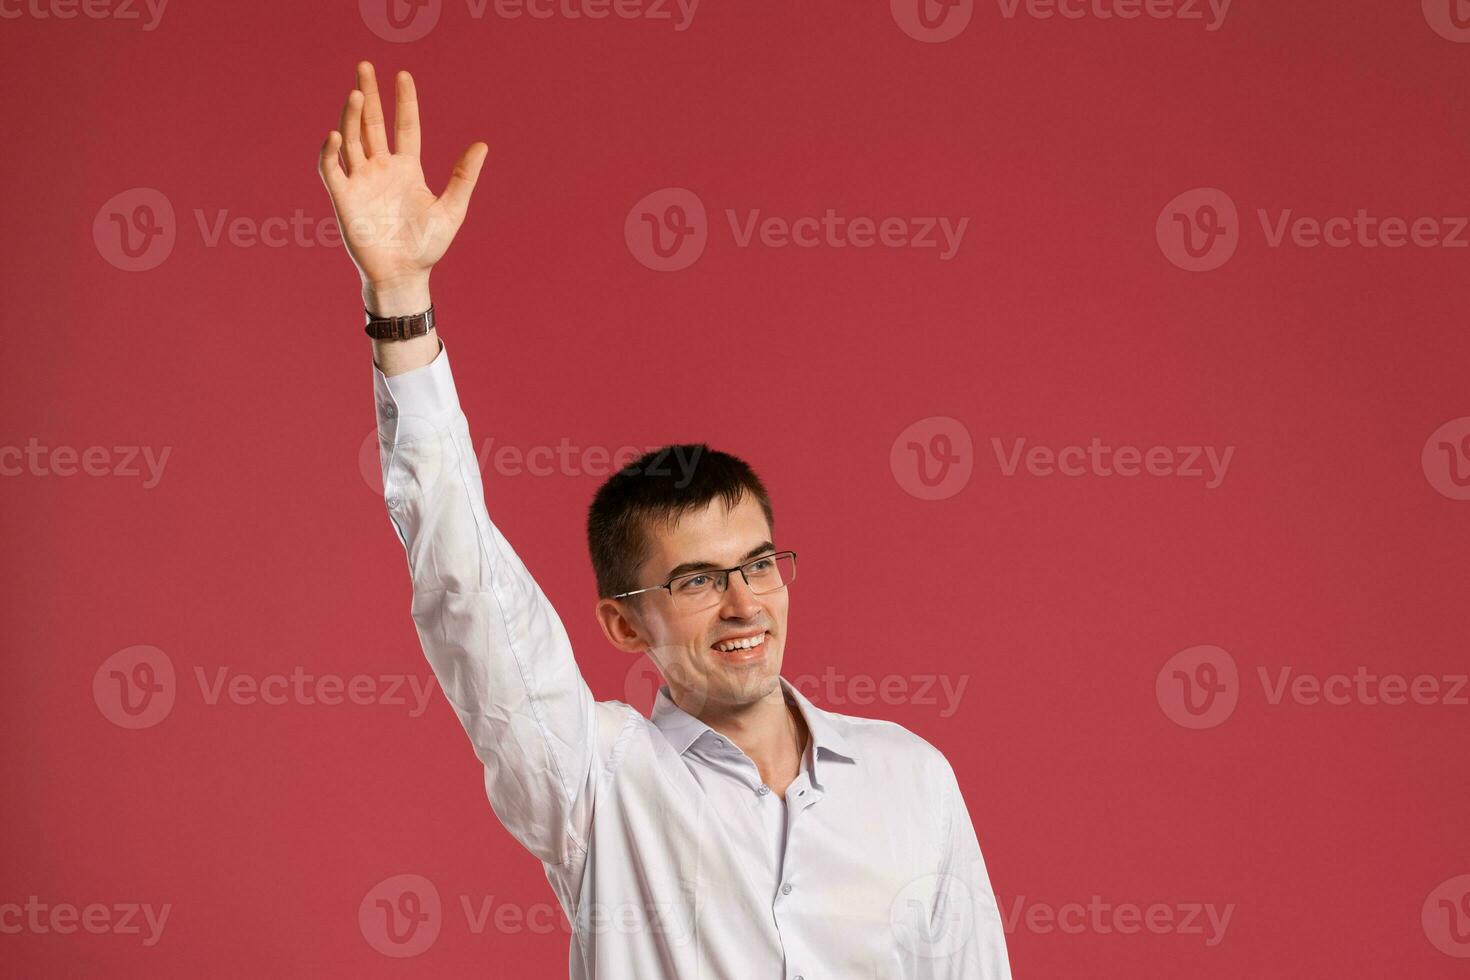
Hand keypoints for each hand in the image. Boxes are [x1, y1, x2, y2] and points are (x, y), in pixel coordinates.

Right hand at [317, 62, 487, 309]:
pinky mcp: (344, 198)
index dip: (404, 102)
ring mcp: (361, 181)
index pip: (405, 127)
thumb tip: (482, 145)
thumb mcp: (452, 209)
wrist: (404, 275)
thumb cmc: (427, 246)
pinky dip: (330, 152)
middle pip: (372, 124)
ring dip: (351, 117)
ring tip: (357, 93)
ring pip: (352, 140)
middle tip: (365, 66)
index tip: (403, 75)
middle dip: (369, 95)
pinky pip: (332, 170)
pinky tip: (336, 135)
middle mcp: (381, 169)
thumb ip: (463, 176)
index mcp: (407, 169)